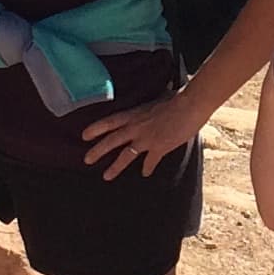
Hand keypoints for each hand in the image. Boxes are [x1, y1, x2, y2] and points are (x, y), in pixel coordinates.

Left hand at [79, 89, 205, 180]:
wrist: (190, 105)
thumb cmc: (177, 98)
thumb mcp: (158, 98)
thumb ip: (153, 105)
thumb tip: (160, 98)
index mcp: (134, 114)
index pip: (109, 122)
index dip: (95, 129)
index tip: (84, 136)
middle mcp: (136, 127)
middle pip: (111, 141)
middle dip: (97, 151)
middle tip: (86, 160)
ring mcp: (146, 139)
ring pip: (125, 155)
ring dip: (115, 167)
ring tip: (106, 176)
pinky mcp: (159, 147)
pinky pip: (150, 162)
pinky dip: (147, 168)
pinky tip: (145, 174)